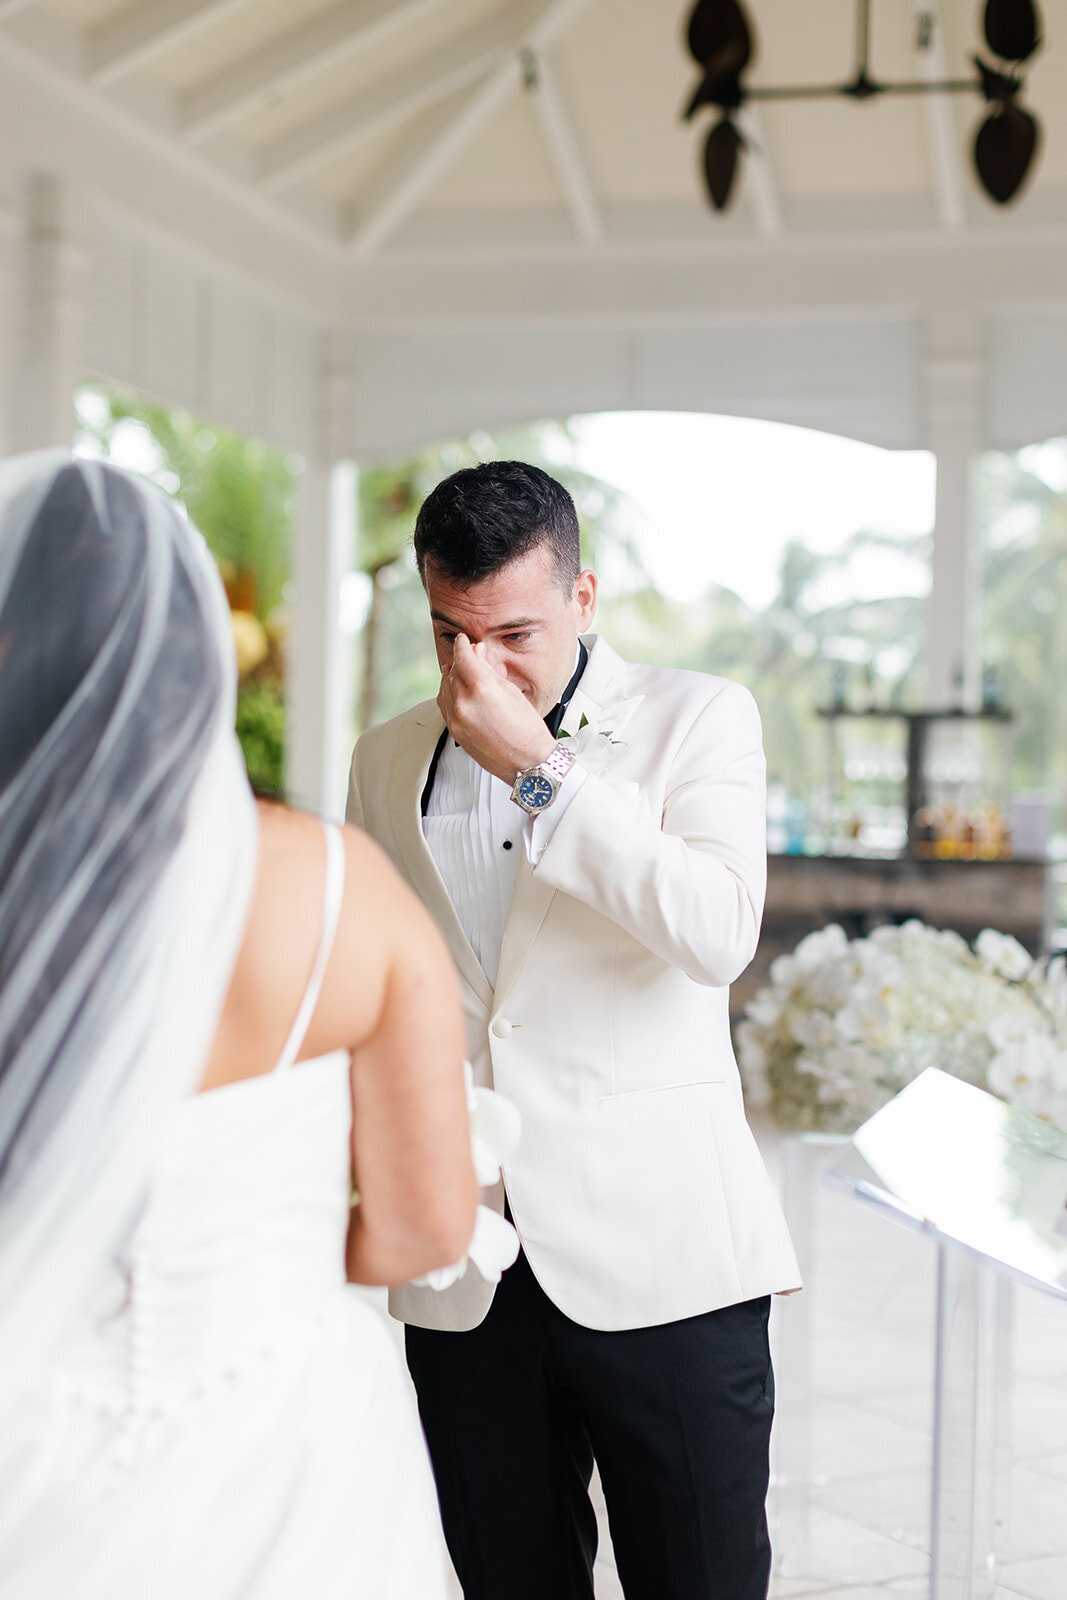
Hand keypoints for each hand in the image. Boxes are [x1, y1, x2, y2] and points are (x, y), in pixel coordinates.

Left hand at [438, 635, 555, 783]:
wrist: (526, 763)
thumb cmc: (526, 729)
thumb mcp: (511, 691)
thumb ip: (489, 670)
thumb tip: (478, 653)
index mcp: (481, 689)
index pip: (464, 657)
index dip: (463, 645)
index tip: (464, 640)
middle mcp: (464, 703)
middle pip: (454, 671)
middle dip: (461, 660)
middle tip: (470, 655)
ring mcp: (456, 718)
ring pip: (445, 687)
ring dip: (452, 676)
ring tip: (462, 671)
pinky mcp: (454, 730)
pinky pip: (443, 704)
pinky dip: (448, 693)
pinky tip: (456, 689)